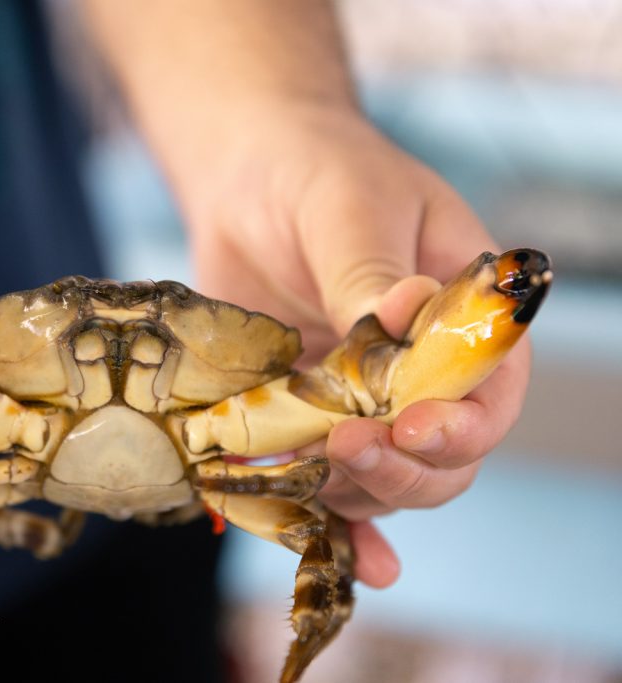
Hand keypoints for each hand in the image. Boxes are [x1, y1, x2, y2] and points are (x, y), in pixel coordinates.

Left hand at [184, 105, 530, 586]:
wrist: (244, 174)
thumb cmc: (315, 171)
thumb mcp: (349, 207)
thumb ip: (371, 272)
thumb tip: (407, 311)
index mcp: (461, 317)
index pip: (488, 395)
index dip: (458, 427)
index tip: (407, 427)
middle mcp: (419, 370)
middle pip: (441, 459)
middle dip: (399, 470)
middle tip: (342, 448)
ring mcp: (360, 398)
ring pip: (379, 482)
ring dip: (349, 495)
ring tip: (301, 475)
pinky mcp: (302, 413)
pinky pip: (319, 478)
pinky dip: (323, 519)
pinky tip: (328, 549)